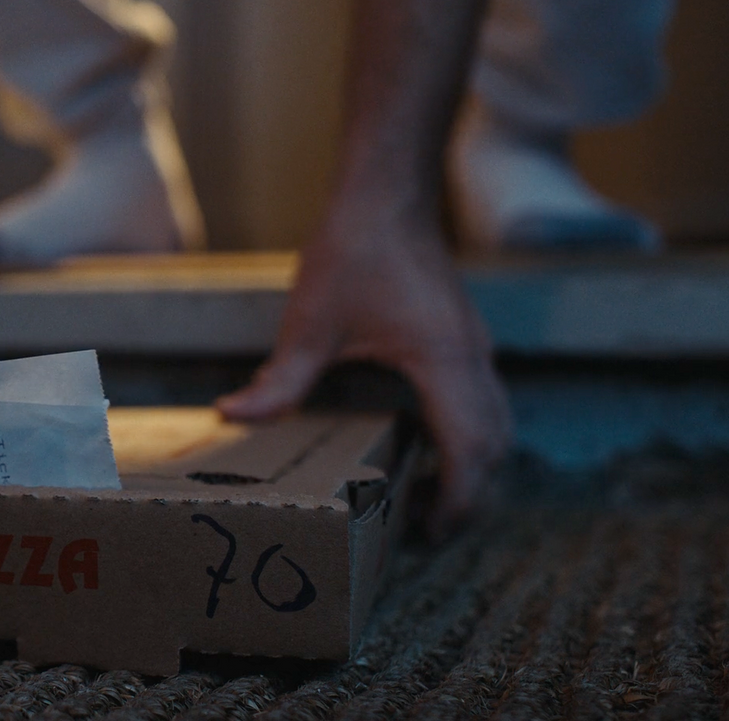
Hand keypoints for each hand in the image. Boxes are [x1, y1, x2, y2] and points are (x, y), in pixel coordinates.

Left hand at [217, 193, 512, 535]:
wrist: (387, 193)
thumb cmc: (355, 248)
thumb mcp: (310, 320)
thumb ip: (280, 378)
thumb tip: (233, 416)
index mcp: (444, 361)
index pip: (471, 451)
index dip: (456, 500)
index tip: (429, 535)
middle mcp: (472, 359)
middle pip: (494, 449)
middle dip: (467, 497)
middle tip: (422, 531)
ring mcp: (475, 348)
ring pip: (495, 427)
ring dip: (470, 469)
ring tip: (423, 499)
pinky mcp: (463, 340)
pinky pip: (483, 404)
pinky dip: (467, 439)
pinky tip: (422, 448)